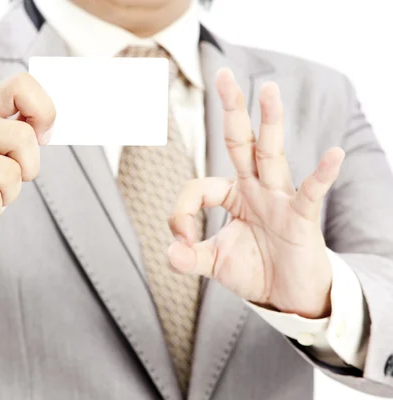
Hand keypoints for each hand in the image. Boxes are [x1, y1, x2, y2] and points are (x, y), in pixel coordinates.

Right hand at [0, 73, 54, 267]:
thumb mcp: (7, 155)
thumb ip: (26, 132)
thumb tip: (48, 126)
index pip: (22, 85)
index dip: (45, 112)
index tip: (41, 138)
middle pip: (23, 136)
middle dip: (27, 169)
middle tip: (5, 181)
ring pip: (10, 174)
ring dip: (7, 195)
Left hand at [168, 69, 344, 318]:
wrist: (287, 295)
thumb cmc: (254, 270)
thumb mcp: (214, 263)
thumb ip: (189, 257)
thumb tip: (169, 253)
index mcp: (233, 194)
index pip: (199, 187)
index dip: (181, 212)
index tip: (181, 241)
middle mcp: (255, 188)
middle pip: (242, 142)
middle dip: (232, 111)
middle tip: (223, 75)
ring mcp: (278, 198)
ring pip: (272, 155)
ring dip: (270, 123)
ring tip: (268, 90)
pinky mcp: (301, 216)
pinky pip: (311, 192)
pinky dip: (322, 174)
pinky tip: (333, 154)